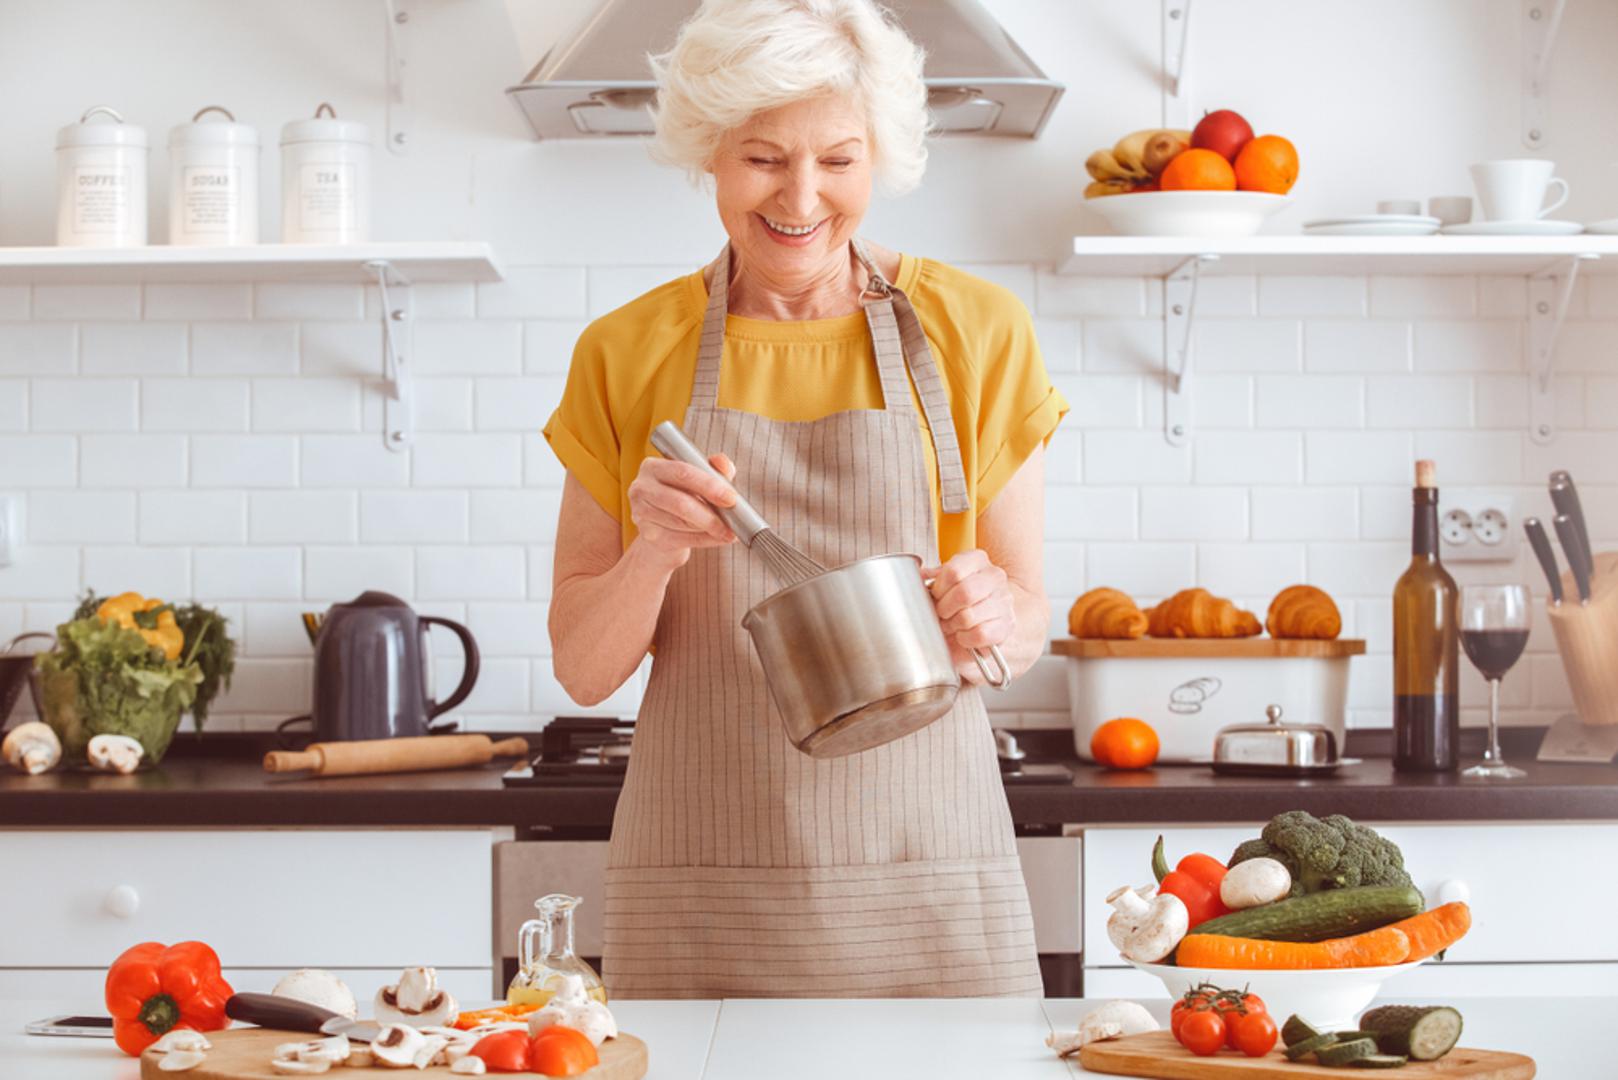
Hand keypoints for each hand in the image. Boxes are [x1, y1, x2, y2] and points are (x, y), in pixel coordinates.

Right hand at [627, 451, 738, 569]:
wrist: (663, 527)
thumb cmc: (683, 496)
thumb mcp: (699, 479)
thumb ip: (714, 468)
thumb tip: (724, 464)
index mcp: (653, 466)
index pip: (683, 472)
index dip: (709, 485)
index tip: (731, 498)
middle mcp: (641, 488)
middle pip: (680, 502)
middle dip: (710, 514)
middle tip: (732, 522)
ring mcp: (641, 513)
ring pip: (681, 523)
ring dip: (709, 529)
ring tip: (728, 532)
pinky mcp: (647, 535)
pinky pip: (681, 539)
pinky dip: (704, 541)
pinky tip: (718, 539)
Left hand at [923, 549, 1014, 685]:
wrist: (989, 614)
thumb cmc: (963, 597)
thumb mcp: (946, 582)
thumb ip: (933, 577)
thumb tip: (921, 576)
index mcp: (978, 559)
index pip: (953, 571)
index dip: (939, 588)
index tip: (936, 595)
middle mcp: (995, 577)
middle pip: (963, 593)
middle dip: (945, 608)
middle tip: (941, 613)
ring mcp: (1004, 601)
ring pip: (969, 616)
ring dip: (953, 625)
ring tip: (952, 624)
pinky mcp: (1006, 625)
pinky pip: (979, 634)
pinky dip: (965, 638)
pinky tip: (964, 634)